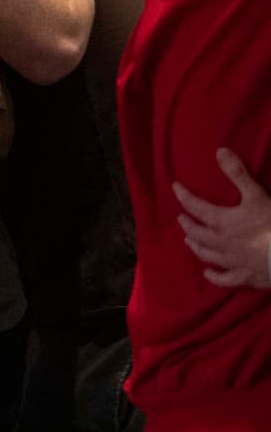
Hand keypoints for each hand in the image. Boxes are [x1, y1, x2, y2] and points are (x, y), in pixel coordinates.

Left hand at [175, 149, 270, 287]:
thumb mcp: (256, 195)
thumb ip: (238, 174)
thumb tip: (219, 151)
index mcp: (222, 222)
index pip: (195, 207)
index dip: (184, 196)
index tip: (175, 187)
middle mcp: (221, 243)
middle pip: (197, 233)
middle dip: (188, 224)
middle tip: (181, 218)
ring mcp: (232, 263)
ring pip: (206, 255)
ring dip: (195, 246)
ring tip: (188, 241)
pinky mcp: (245, 278)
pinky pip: (224, 279)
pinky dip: (213, 276)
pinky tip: (207, 274)